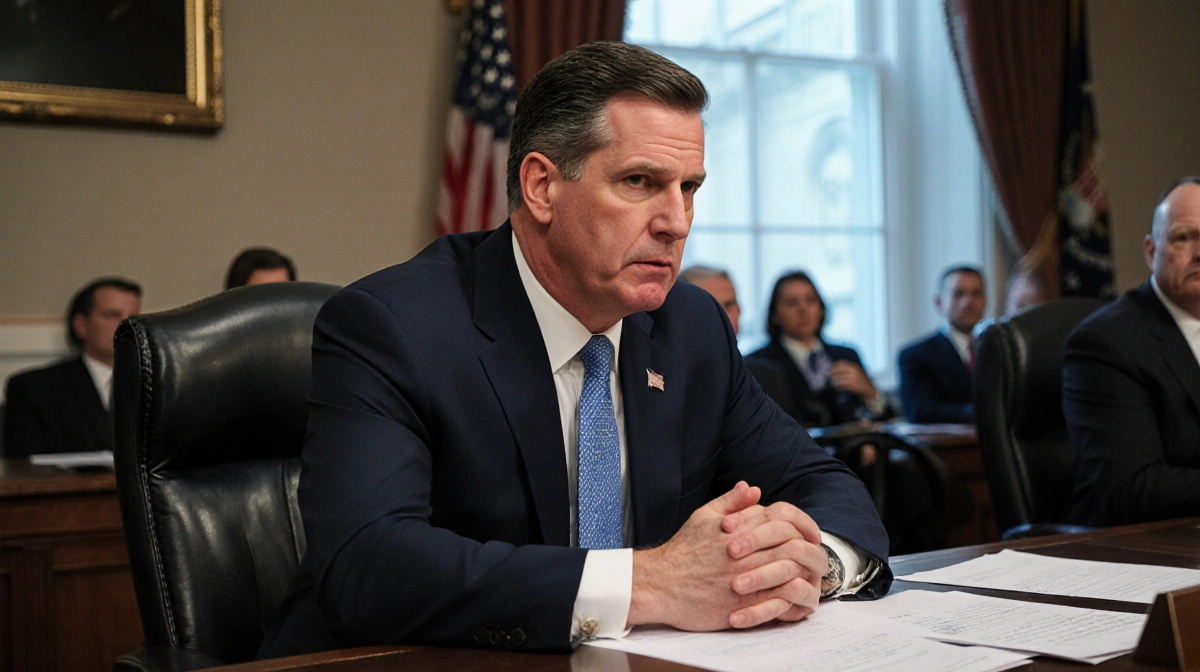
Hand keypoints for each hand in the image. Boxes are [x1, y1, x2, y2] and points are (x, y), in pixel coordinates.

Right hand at [627, 483, 824, 631]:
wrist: (660, 584)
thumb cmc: (682, 550)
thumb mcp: (703, 517)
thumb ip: (731, 502)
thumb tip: (752, 488)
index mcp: (736, 530)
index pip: (780, 523)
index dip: (800, 526)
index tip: (808, 533)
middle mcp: (741, 555)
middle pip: (789, 548)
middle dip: (807, 552)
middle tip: (816, 556)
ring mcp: (741, 582)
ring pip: (787, 575)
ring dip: (803, 575)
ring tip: (810, 576)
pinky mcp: (739, 607)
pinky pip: (776, 603)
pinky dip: (791, 599)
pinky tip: (796, 597)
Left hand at [829, 361, 876, 399]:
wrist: (870, 389)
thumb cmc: (862, 381)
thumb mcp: (856, 372)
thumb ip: (848, 370)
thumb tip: (835, 370)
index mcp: (854, 366)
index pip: (841, 363)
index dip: (834, 366)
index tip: (829, 369)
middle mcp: (854, 371)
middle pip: (839, 370)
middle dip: (832, 373)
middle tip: (829, 376)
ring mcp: (854, 378)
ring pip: (840, 379)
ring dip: (835, 381)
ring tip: (833, 383)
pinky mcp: (855, 386)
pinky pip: (844, 386)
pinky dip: (840, 387)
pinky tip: (838, 388)